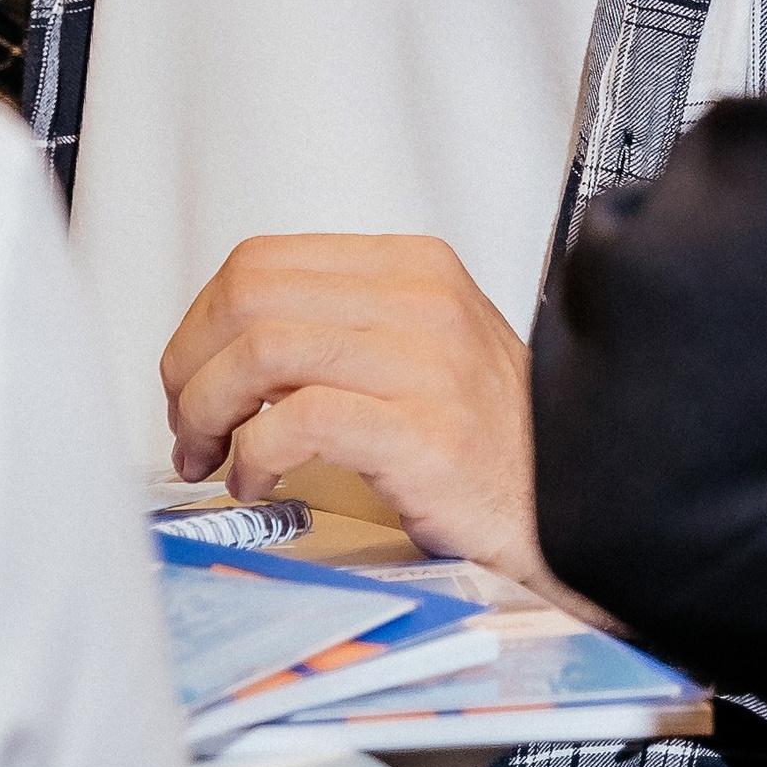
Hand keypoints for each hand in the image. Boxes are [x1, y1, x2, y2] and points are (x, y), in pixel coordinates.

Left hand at [160, 233, 612, 621]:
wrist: (578, 504)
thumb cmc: (490, 441)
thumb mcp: (423, 348)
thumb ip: (340, 327)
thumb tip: (224, 349)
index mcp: (411, 266)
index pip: (259, 262)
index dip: (200, 323)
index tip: (191, 379)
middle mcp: (417, 298)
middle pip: (245, 298)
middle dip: (190, 367)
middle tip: (188, 428)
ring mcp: (423, 362)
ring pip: (258, 352)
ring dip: (208, 413)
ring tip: (213, 459)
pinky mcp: (420, 432)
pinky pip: (296, 421)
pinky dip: (253, 456)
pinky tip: (258, 484)